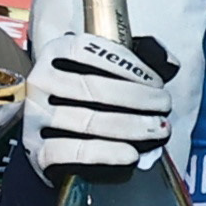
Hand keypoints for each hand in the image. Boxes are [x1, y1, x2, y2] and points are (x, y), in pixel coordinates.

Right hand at [22, 30, 172, 173]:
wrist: (49, 132)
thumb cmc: (82, 95)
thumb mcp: (100, 69)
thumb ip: (131, 60)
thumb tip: (170, 63)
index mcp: (54, 54)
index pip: (89, 51)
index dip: (126, 65)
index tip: (155, 81)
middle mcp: (40, 82)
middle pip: (93, 87)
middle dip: (138, 97)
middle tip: (164, 106)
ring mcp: (35, 117)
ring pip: (87, 120)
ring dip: (130, 125)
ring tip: (156, 128)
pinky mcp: (36, 150)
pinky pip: (72, 152)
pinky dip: (106, 153)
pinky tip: (130, 154)